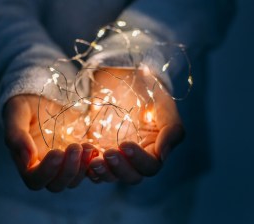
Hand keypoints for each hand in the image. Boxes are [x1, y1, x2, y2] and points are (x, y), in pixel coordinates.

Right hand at [3, 94, 98, 191]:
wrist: (43, 98)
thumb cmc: (26, 107)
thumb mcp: (16, 114)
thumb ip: (16, 136)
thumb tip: (27, 160)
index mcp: (27, 163)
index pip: (35, 180)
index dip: (47, 171)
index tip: (56, 152)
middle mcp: (46, 169)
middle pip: (57, 185)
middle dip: (68, 170)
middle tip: (75, 147)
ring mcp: (64, 165)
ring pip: (74, 180)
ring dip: (82, 167)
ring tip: (88, 146)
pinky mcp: (79, 158)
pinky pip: (88, 170)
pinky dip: (93, 164)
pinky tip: (96, 148)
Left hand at [86, 67, 184, 183]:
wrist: (124, 76)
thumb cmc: (148, 91)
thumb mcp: (164, 106)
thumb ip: (171, 131)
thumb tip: (162, 156)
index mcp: (154, 150)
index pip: (149, 167)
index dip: (138, 160)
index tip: (126, 144)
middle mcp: (135, 158)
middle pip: (130, 176)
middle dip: (119, 168)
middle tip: (108, 152)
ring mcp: (115, 155)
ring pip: (110, 175)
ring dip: (102, 172)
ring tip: (93, 160)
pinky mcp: (97, 149)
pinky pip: (91, 166)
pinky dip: (86, 165)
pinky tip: (83, 154)